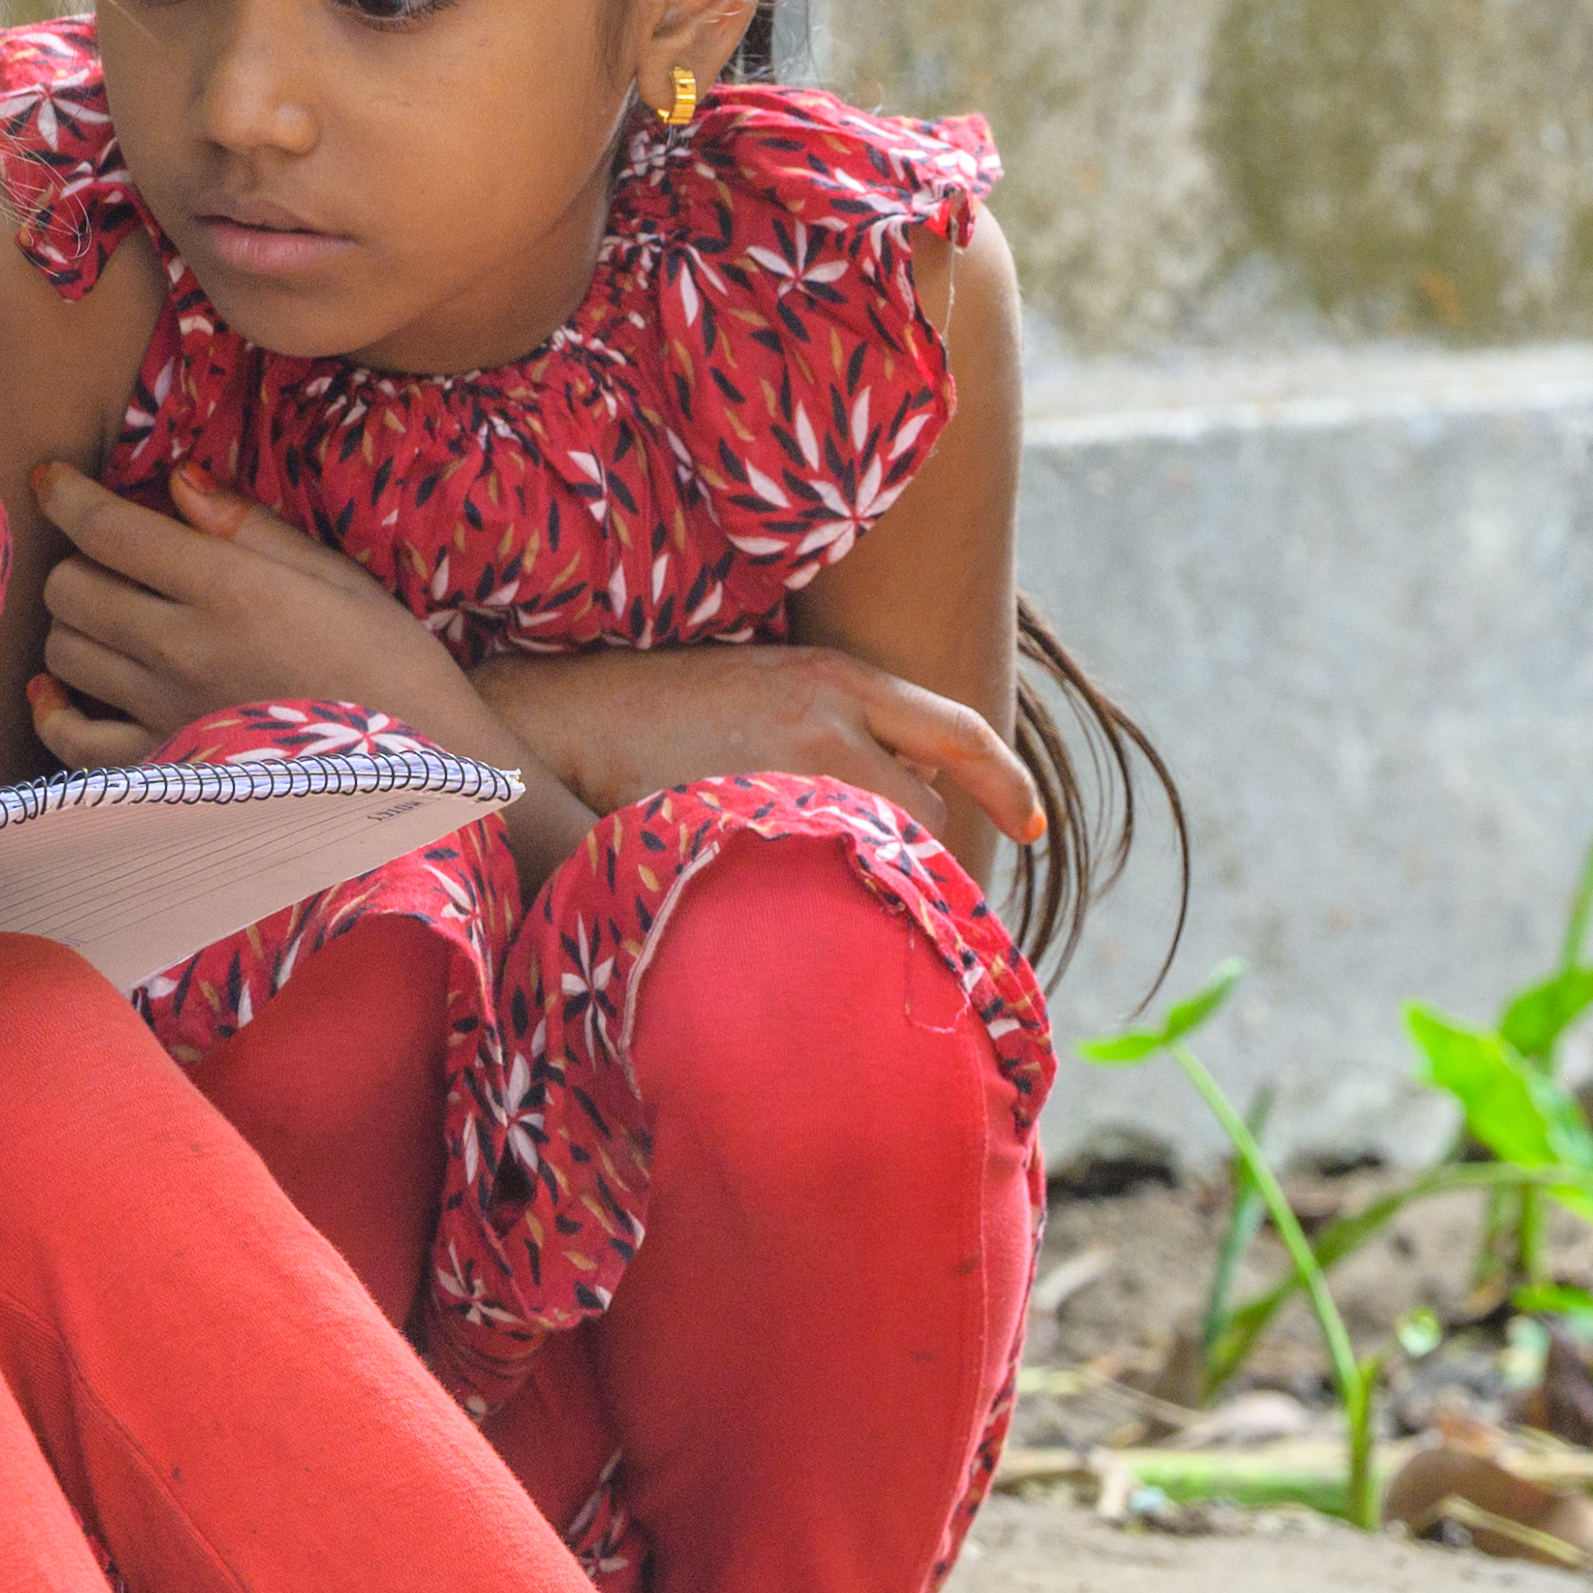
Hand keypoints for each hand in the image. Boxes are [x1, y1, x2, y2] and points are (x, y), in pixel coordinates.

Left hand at [29, 463, 487, 766]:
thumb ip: (250, 527)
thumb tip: (178, 478)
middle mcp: (184, 650)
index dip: (66, 494)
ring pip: (63, 652)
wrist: (427, 771)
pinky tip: (56, 688)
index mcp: (231, 590)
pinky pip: (71, 741)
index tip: (52, 479)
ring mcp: (166, 716)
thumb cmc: (392, 665)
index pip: (109, 529)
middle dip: (76, 558)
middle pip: (70, 588)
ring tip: (105, 615)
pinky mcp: (164, 772)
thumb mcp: (337, 577)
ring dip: (71, 623)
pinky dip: (51, 708)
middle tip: (108, 558)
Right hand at [465, 642, 1045, 853]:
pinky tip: (788, 913)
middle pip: (924, 809)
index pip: (955, 732)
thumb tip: (884, 798)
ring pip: (875, 848)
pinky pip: (820, 884)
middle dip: (907, 849)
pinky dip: (819, 903)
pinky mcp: (750, 819)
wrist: (558, 719)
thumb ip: (831, 733)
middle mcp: (828, 717)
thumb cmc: (652, 712)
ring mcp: (789, 771)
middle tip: (867, 885)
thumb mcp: (760, 692)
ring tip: (803, 888)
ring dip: (860, 878)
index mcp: (836, 679)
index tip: (1035, 827)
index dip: (1005, 783)